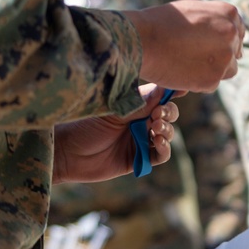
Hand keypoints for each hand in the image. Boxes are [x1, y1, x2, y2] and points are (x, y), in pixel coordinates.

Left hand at [52, 85, 178, 183]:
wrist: (67, 153)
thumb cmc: (84, 125)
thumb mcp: (114, 110)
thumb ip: (139, 102)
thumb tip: (164, 89)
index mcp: (133, 104)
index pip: (158, 95)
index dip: (171, 92)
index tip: (180, 90)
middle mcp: (139, 120)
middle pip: (167, 114)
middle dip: (168, 112)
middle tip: (157, 114)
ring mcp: (140, 140)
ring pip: (167, 133)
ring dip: (167, 130)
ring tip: (155, 128)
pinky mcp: (139, 159)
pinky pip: (160, 155)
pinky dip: (164, 148)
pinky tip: (157, 142)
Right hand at [121, 0, 244, 91]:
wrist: (142, 39)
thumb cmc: (161, 22)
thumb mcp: (193, 10)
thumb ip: (214, 20)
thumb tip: (231, 35)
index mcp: (228, 13)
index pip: (237, 31)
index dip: (223, 40)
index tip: (210, 45)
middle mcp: (231, 34)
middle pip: (234, 52)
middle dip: (218, 56)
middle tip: (194, 57)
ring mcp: (224, 57)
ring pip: (228, 70)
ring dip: (213, 70)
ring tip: (187, 64)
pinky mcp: (212, 79)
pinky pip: (211, 84)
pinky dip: (198, 82)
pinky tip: (181, 72)